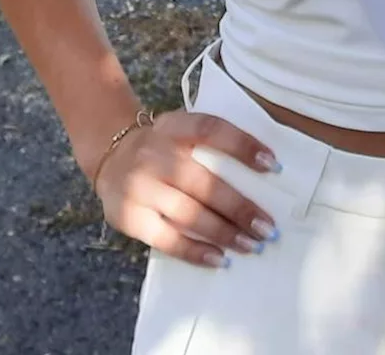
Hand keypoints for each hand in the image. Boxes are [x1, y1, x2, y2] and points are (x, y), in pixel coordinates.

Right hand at [95, 108, 281, 267]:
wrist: (111, 153)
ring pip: (189, 214)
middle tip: (268, 227)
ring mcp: (139, 187)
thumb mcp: (181, 129)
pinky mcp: (129, 217)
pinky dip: (195, 252)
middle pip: (203, 182)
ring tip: (252, 245)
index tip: (274, 166)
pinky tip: (220, 259)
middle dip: (240, 208)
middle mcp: (154, 154)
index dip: (243, 145)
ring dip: (225, 233)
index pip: (211, 129)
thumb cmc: (162, 146)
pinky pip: (167, 239)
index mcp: (173, 126)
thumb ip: (211, 144)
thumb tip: (264, 171)